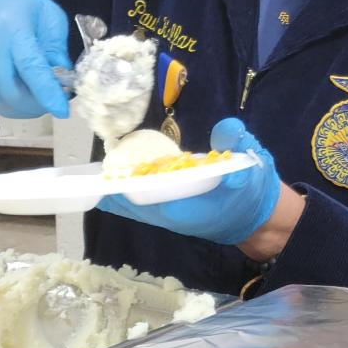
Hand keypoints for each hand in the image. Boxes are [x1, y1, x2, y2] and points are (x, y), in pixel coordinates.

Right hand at [0, 0, 71, 118]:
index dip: (46, 92)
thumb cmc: (22, 6)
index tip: (62, 110)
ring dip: (25, 108)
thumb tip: (63, 78)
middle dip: (37, 105)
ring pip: (1, 101)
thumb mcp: (49, 15)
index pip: (30, 67)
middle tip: (54, 101)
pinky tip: (23, 93)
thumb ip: (57, 47)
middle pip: (12, 91)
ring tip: (40, 99)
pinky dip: (11, 104)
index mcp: (14, 29)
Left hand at [98, 117, 282, 245]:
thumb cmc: (254, 192)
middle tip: (86, 174)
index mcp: (189, 207)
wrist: (261, 218)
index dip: (122, 190)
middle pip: (132, 205)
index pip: (147, 200)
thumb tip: (229, 129)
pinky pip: (141, 206)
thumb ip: (239, 144)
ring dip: (114, 193)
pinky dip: (126, 195)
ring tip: (91, 177)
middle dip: (110, 190)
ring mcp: (172, 216)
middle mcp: (174, 215)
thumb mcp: (252, 165)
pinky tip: (112, 183)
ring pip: (134, 207)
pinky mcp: (173, 212)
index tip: (101, 178)